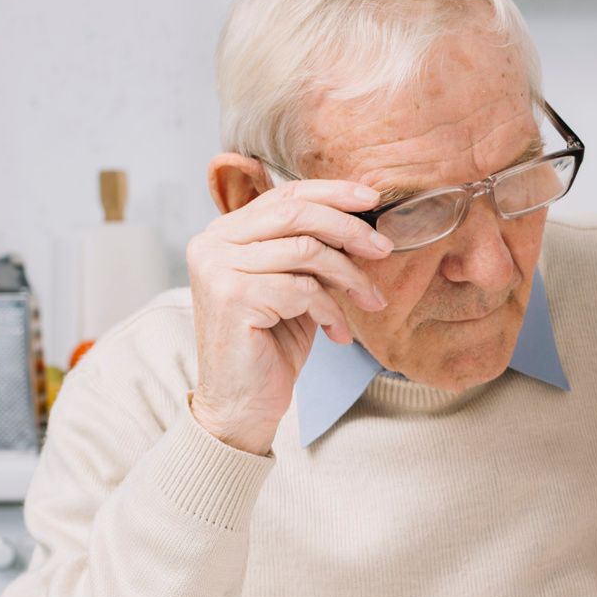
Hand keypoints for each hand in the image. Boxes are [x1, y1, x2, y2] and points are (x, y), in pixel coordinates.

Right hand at [185, 178, 393, 453]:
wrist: (241, 403)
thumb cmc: (271, 345)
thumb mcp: (295, 287)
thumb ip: (311, 252)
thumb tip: (362, 222)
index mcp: (224, 233)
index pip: (284, 195)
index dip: (332, 192)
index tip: (372, 200)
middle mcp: (212, 243)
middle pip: (296, 213)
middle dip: (349, 228)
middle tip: (384, 250)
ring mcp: (218, 268)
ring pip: (305, 250)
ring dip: (349, 276)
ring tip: (370, 301)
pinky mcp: (233, 297)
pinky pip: (303, 289)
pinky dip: (331, 310)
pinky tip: (338, 334)